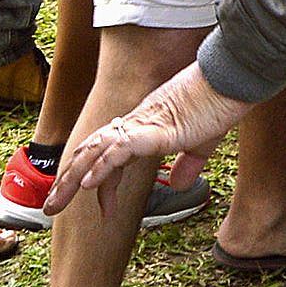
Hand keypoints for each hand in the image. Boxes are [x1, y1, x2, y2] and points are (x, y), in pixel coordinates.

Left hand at [43, 64, 253, 214]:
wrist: (235, 75)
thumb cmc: (223, 101)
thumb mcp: (203, 140)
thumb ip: (189, 163)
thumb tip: (177, 183)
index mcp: (147, 124)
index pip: (110, 154)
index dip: (102, 182)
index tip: (103, 211)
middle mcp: (137, 122)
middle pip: (91, 151)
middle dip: (67, 180)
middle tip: (50, 207)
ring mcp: (144, 124)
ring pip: (96, 151)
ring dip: (72, 179)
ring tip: (55, 203)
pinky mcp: (157, 128)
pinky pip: (120, 150)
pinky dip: (102, 168)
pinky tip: (89, 186)